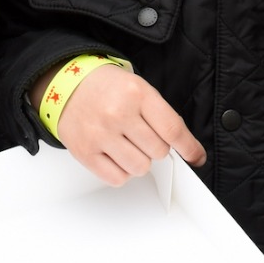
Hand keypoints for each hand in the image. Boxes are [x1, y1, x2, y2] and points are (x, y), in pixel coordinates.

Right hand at [48, 63, 206, 185]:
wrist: (67, 84)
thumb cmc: (106, 87)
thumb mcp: (138, 87)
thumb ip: (160, 115)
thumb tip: (184, 148)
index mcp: (137, 93)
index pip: (172, 129)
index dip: (189, 147)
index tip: (196, 156)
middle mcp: (118, 113)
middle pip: (158, 152)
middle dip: (157, 148)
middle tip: (145, 137)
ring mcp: (100, 134)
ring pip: (140, 168)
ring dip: (140, 161)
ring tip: (129, 146)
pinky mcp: (85, 152)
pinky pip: (117, 178)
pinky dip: (122, 172)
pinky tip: (116, 155)